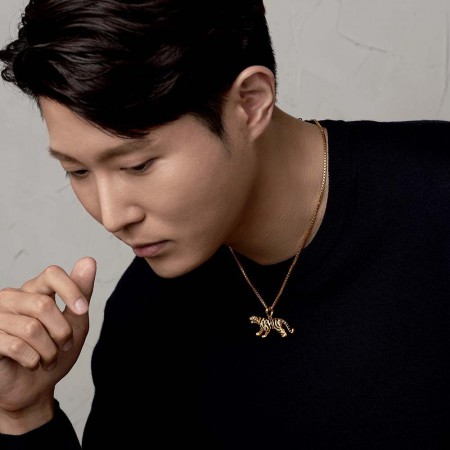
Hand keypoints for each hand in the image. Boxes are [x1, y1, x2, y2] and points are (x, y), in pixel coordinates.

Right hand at [0, 257, 95, 433]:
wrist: (35, 388)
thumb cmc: (55, 351)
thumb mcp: (76, 322)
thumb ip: (81, 293)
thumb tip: (88, 260)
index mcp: (34, 290)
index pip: (52, 274)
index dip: (71, 290)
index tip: (83, 309)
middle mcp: (12, 299)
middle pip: (43, 304)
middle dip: (62, 331)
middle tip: (65, 345)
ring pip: (31, 328)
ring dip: (48, 350)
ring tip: (49, 359)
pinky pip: (15, 346)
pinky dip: (33, 359)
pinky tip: (33, 363)